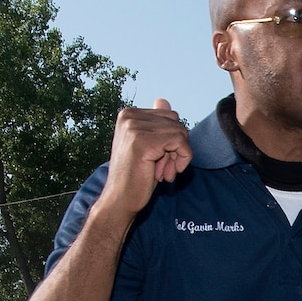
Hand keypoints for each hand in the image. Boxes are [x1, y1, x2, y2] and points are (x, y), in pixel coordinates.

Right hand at [96, 99, 193, 216]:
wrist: (120, 199)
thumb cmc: (136, 176)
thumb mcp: (149, 146)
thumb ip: (156, 123)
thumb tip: (163, 100)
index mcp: (128, 114)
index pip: (169, 116)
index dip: (172, 141)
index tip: (159, 159)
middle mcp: (129, 116)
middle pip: (177, 122)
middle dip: (176, 148)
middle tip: (161, 168)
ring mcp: (134, 127)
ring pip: (181, 132)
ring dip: (177, 157)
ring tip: (161, 173)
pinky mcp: (143, 141)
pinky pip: (180, 142)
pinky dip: (181, 160)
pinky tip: (165, 175)